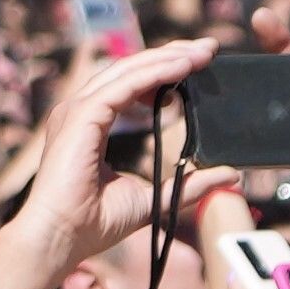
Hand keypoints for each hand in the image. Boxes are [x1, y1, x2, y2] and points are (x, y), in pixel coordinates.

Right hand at [15, 36, 224, 269]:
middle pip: (130, 68)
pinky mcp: (82, 117)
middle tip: (207, 49)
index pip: (130, 83)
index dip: (163, 70)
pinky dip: (155, 73)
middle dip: (171, 55)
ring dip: (167, 58)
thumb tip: (228, 175)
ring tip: (202, 53)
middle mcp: (81, 110)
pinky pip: (124, 85)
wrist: (60, 239)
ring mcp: (77, 110)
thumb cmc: (93, 224)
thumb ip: (187, 184)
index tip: (197, 64)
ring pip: (127, 69)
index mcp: (90, 123)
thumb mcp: (153, 200)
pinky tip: (183, 67)